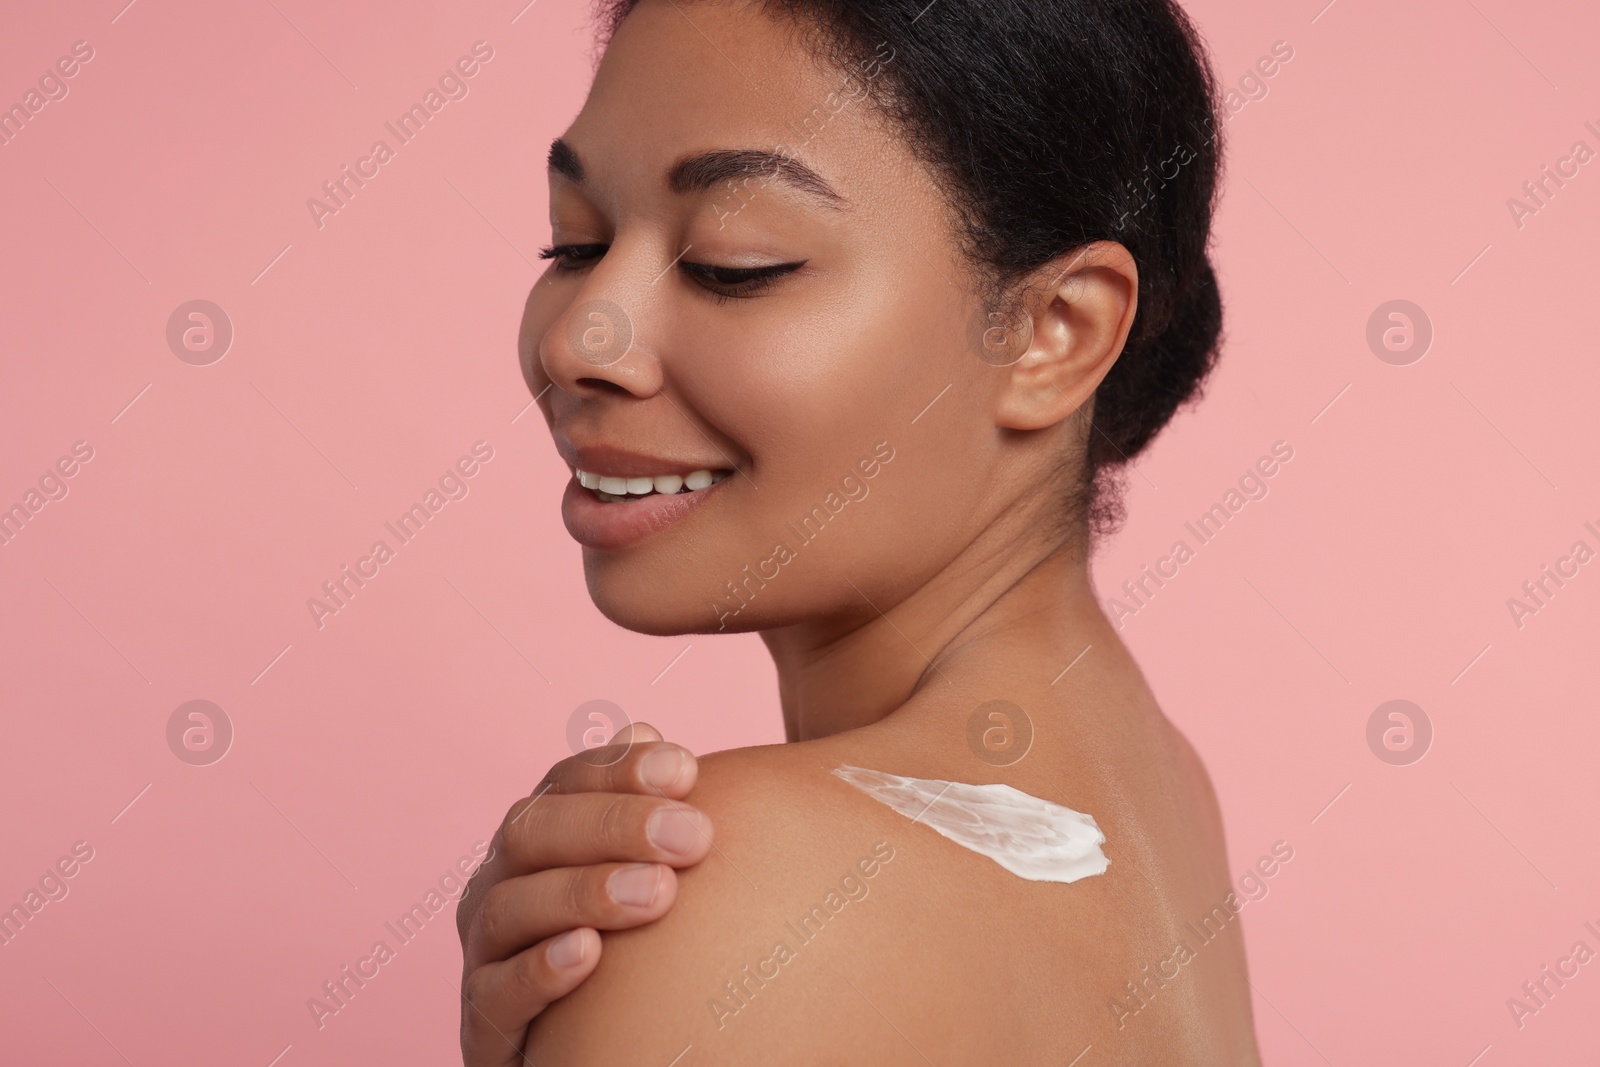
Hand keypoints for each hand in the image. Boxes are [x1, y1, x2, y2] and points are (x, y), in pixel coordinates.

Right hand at [456, 723, 713, 1066]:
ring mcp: (485, 950)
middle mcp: (498, 882)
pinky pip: (497, 993)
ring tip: (658, 892)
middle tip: (693, 835)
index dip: (620, 769)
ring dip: (586, 893)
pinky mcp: (483, 1023)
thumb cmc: (623, 943)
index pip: (566, 781)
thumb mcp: (634, 869)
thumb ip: (643, 805)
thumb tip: (648, 733)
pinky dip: (540, 969)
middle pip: (532, 831)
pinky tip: (589, 953)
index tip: (685, 769)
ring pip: (509, 906)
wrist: (580, 1041)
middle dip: (614, 825)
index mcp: (538, 836)